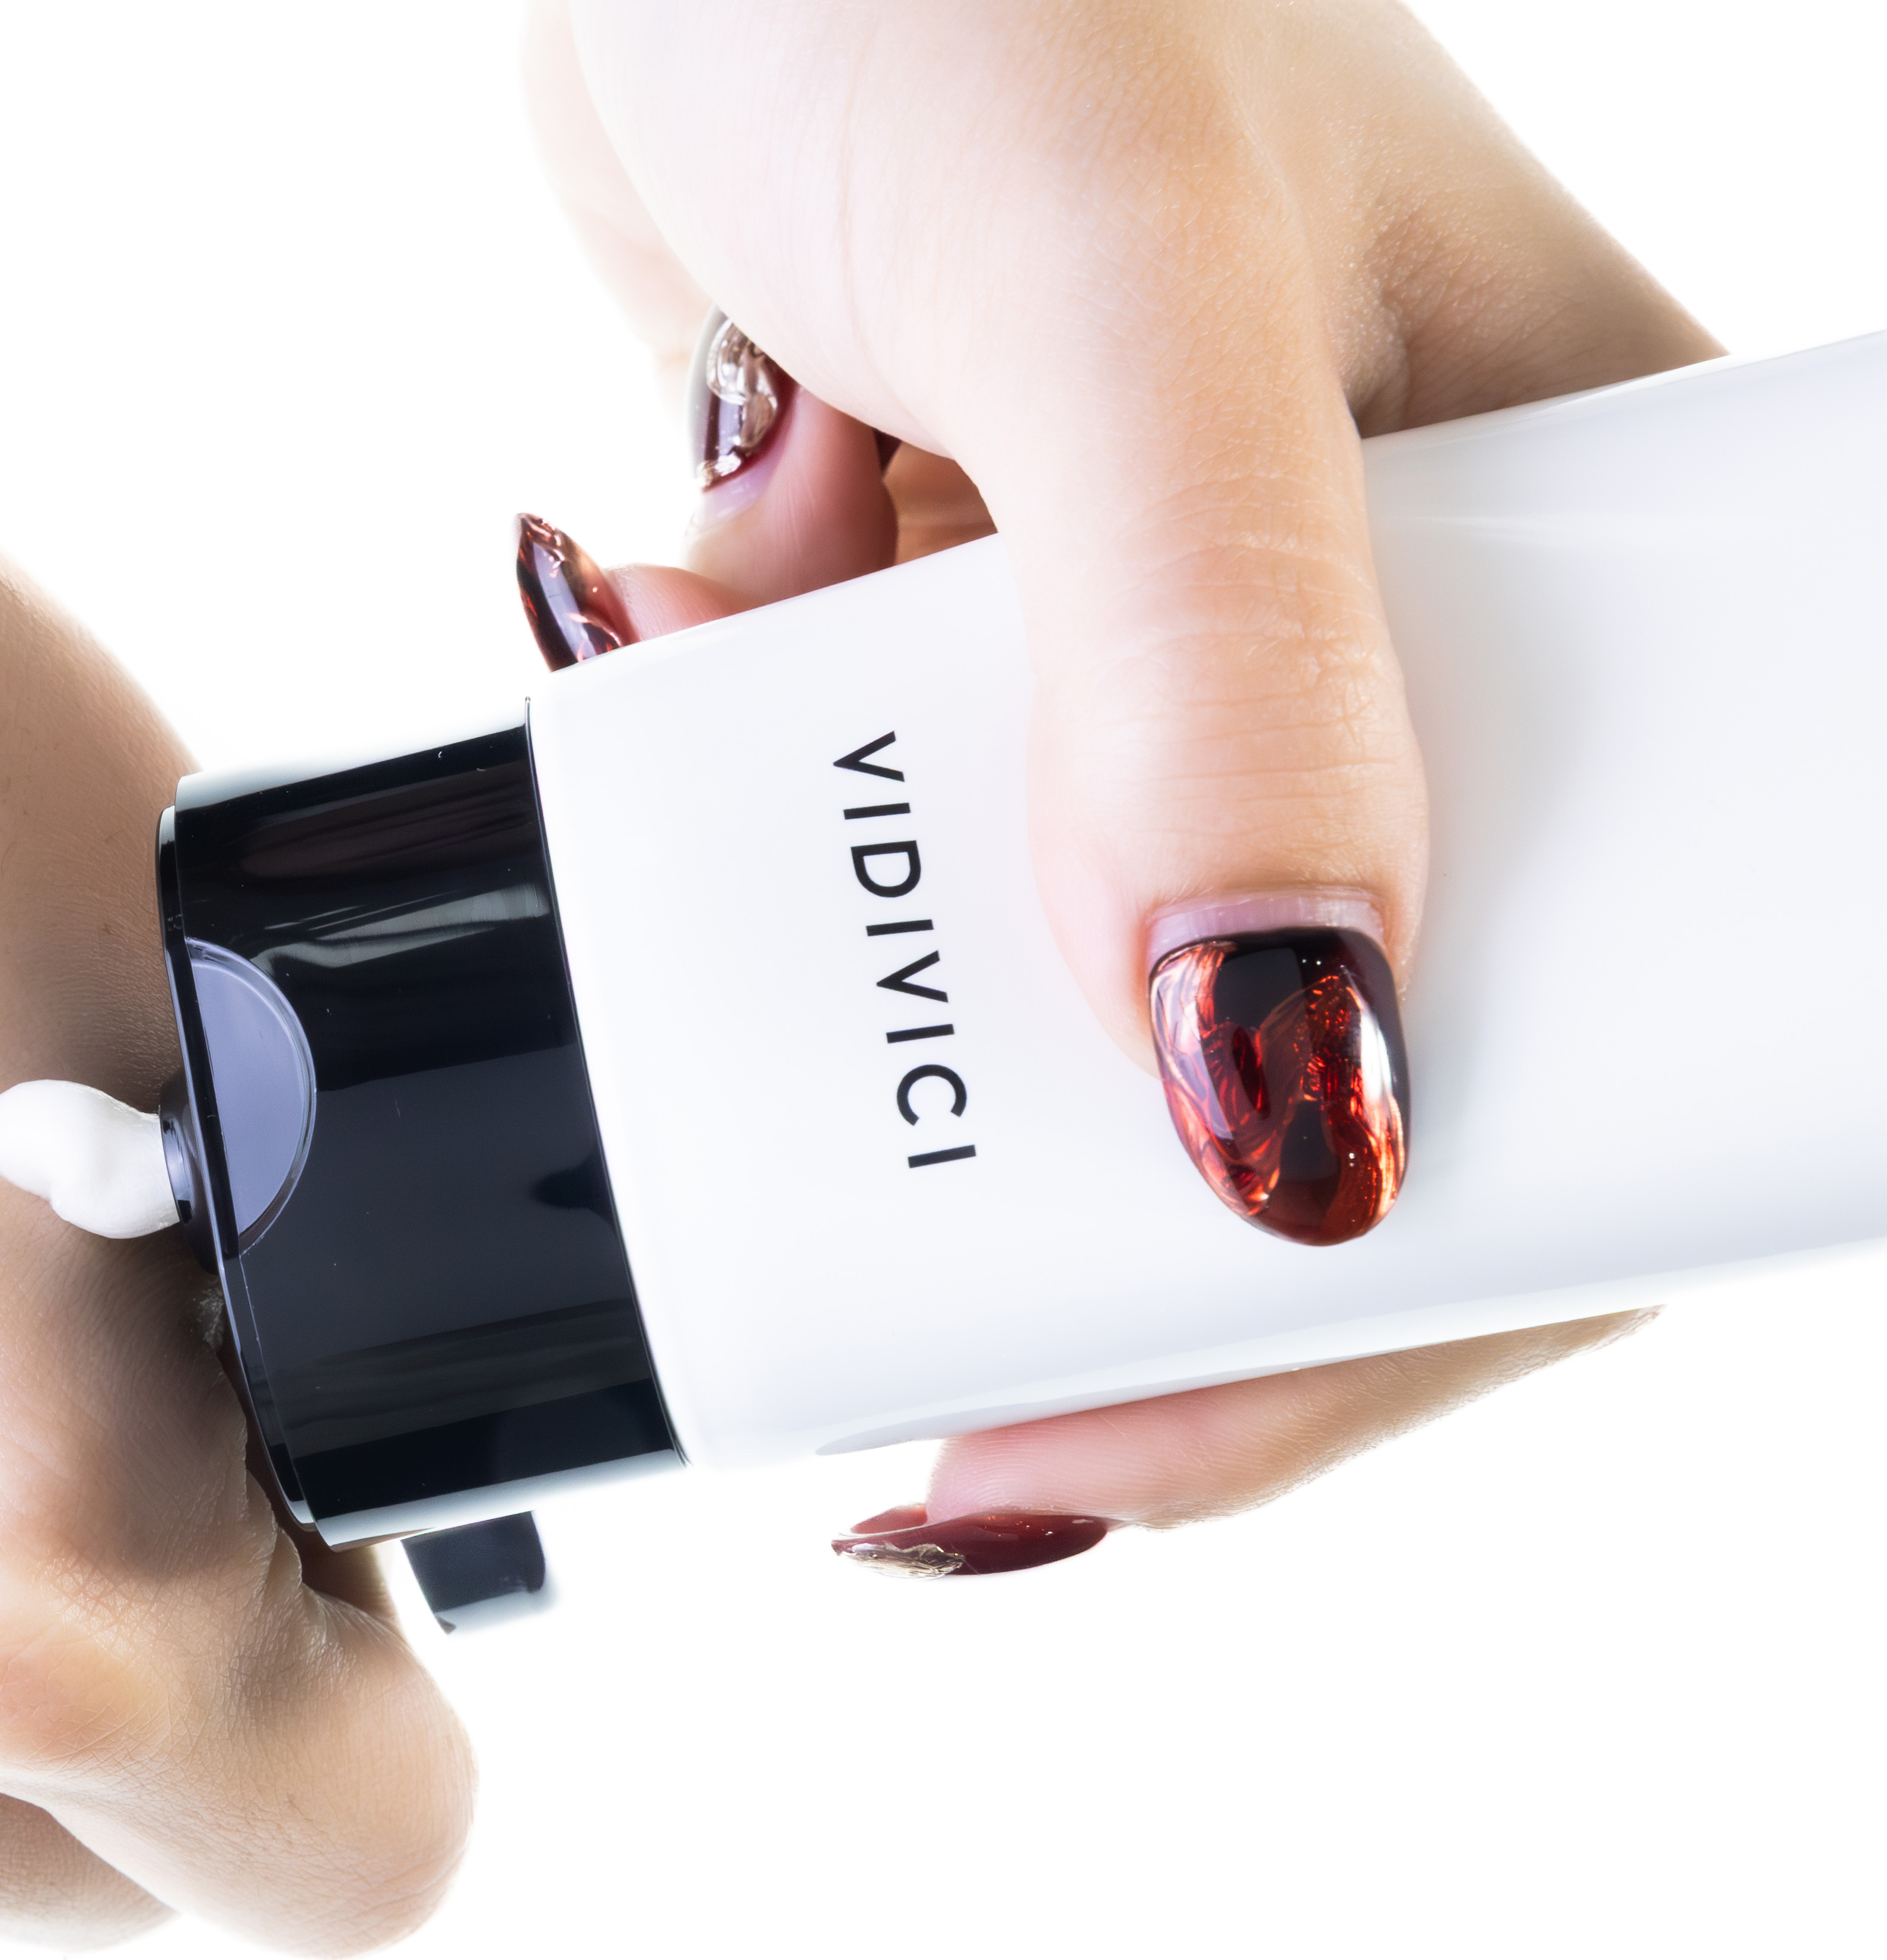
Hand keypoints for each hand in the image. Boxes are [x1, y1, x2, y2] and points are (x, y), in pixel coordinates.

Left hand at [524, 0, 1701, 1549]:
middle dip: (1046, 1176)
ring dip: (835, 953)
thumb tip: (1292, 1095)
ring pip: (1019, 963)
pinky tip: (630, 610)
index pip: (1597, 1020)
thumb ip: (1210, 665)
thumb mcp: (1122, 285)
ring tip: (688, 786)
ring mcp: (1130, 633)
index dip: (1398, 1269)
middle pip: (1288, 1057)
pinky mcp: (921, 616)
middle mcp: (1378, 619)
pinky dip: (707, 791)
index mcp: (1582, 539)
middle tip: (847, 1322)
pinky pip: (839, 825)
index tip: (1124, 1405)